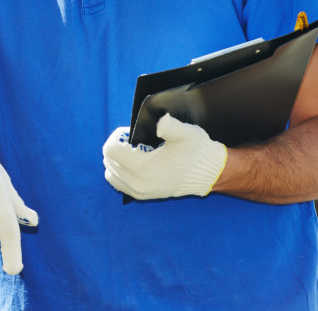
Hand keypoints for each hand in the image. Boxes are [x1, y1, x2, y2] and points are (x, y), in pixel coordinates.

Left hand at [102, 114, 226, 199]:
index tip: (131, 132)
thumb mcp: (184, 134)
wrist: (208, 174)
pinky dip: (120, 172)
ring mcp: (138, 192)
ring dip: (117, 160)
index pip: (111, 150)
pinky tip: (136, 163)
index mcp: (142, 168)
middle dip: (117, 147)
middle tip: (134, 140)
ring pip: (111, 173)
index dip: (118, 137)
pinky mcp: (142, 196)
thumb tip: (160, 122)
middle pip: (109, 161)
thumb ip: (170, 126)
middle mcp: (136, 184)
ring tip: (135, 152)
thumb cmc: (195, 152)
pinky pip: (119, 183)